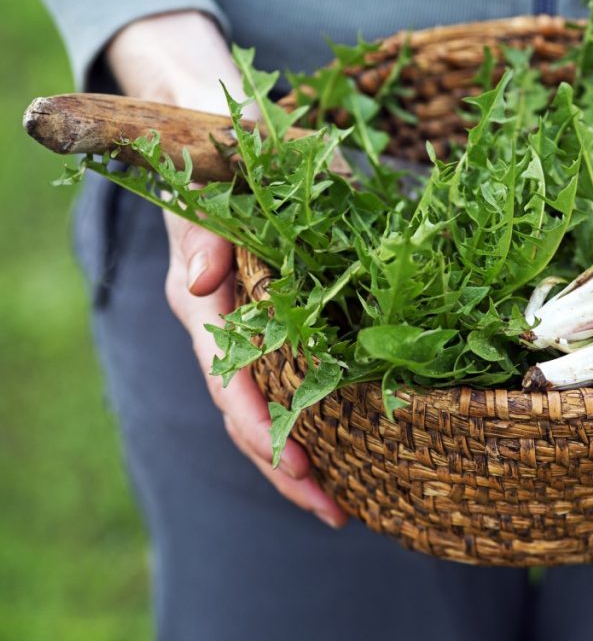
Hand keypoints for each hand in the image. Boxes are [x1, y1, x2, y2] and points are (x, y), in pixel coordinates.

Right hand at [106, 11, 345, 525]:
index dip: (258, 418)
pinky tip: (341, 457)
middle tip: (332, 508)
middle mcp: (218, 320)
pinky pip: (280, 386)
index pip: (226, 370)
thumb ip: (209, 223)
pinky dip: (306, 425)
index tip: (295, 458)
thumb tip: (203, 278)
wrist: (210, 132)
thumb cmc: (225, 144)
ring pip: (259, 410)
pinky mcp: (268, 325)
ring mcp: (242, 327)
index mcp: (204, 291)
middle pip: (242, 409)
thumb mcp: (222, 165)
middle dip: (284, 461)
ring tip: (340, 506)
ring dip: (294, 460)